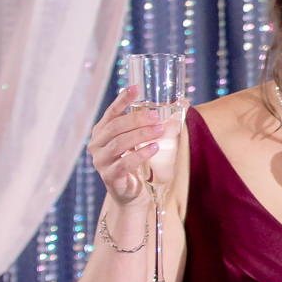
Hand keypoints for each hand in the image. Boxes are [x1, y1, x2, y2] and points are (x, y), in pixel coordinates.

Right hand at [86, 85, 173, 205]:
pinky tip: (153, 148)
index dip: (122, 99)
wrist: (131, 193)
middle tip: (156, 116)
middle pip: (115, 127)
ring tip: (159, 130)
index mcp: (103, 131)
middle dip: (136, 119)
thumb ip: (161, 122)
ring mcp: (101, 161)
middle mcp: (97, 144)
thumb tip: (184, 103)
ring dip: (140, 135)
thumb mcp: (146, 140)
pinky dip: (140, 154)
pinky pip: (124, 163)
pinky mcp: (110, 176)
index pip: (111, 112)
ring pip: (119, 144)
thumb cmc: (137, 162)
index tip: (135, 88)